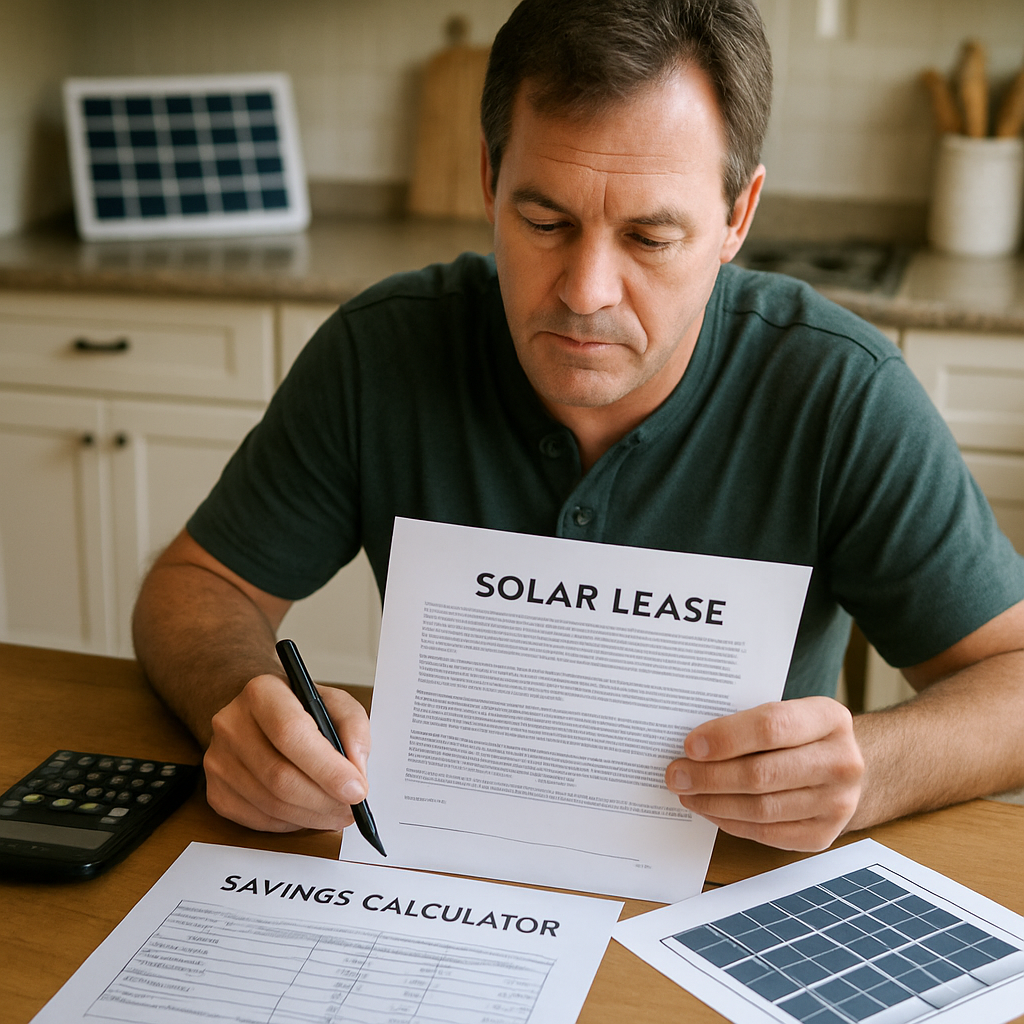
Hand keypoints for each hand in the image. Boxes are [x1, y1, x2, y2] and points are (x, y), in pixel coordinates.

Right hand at [203, 673, 371, 831]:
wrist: (259, 714)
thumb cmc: (300, 709)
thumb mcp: (335, 703)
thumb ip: (353, 729)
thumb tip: (356, 770)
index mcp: (262, 692)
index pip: (291, 734)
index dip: (327, 768)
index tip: (357, 789)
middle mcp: (231, 724)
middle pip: (280, 776)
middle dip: (324, 800)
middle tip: (352, 808)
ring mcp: (218, 760)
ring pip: (271, 803)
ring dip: (312, 816)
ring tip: (337, 813)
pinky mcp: (215, 791)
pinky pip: (258, 819)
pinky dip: (291, 822)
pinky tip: (308, 812)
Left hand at [664, 697, 863, 850]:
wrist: (841, 767)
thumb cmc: (800, 735)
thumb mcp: (787, 712)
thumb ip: (748, 722)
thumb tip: (693, 743)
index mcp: (829, 718)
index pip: (771, 726)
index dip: (726, 737)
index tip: (690, 746)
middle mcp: (841, 761)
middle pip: (762, 773)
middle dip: (710, 776)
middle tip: (676, 775)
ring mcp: (837, 802)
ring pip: (761, 808)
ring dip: (715, 803)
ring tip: (687, 793)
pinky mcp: (824, 834)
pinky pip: (767, 833)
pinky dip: (731, 822)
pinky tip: (710, 809)